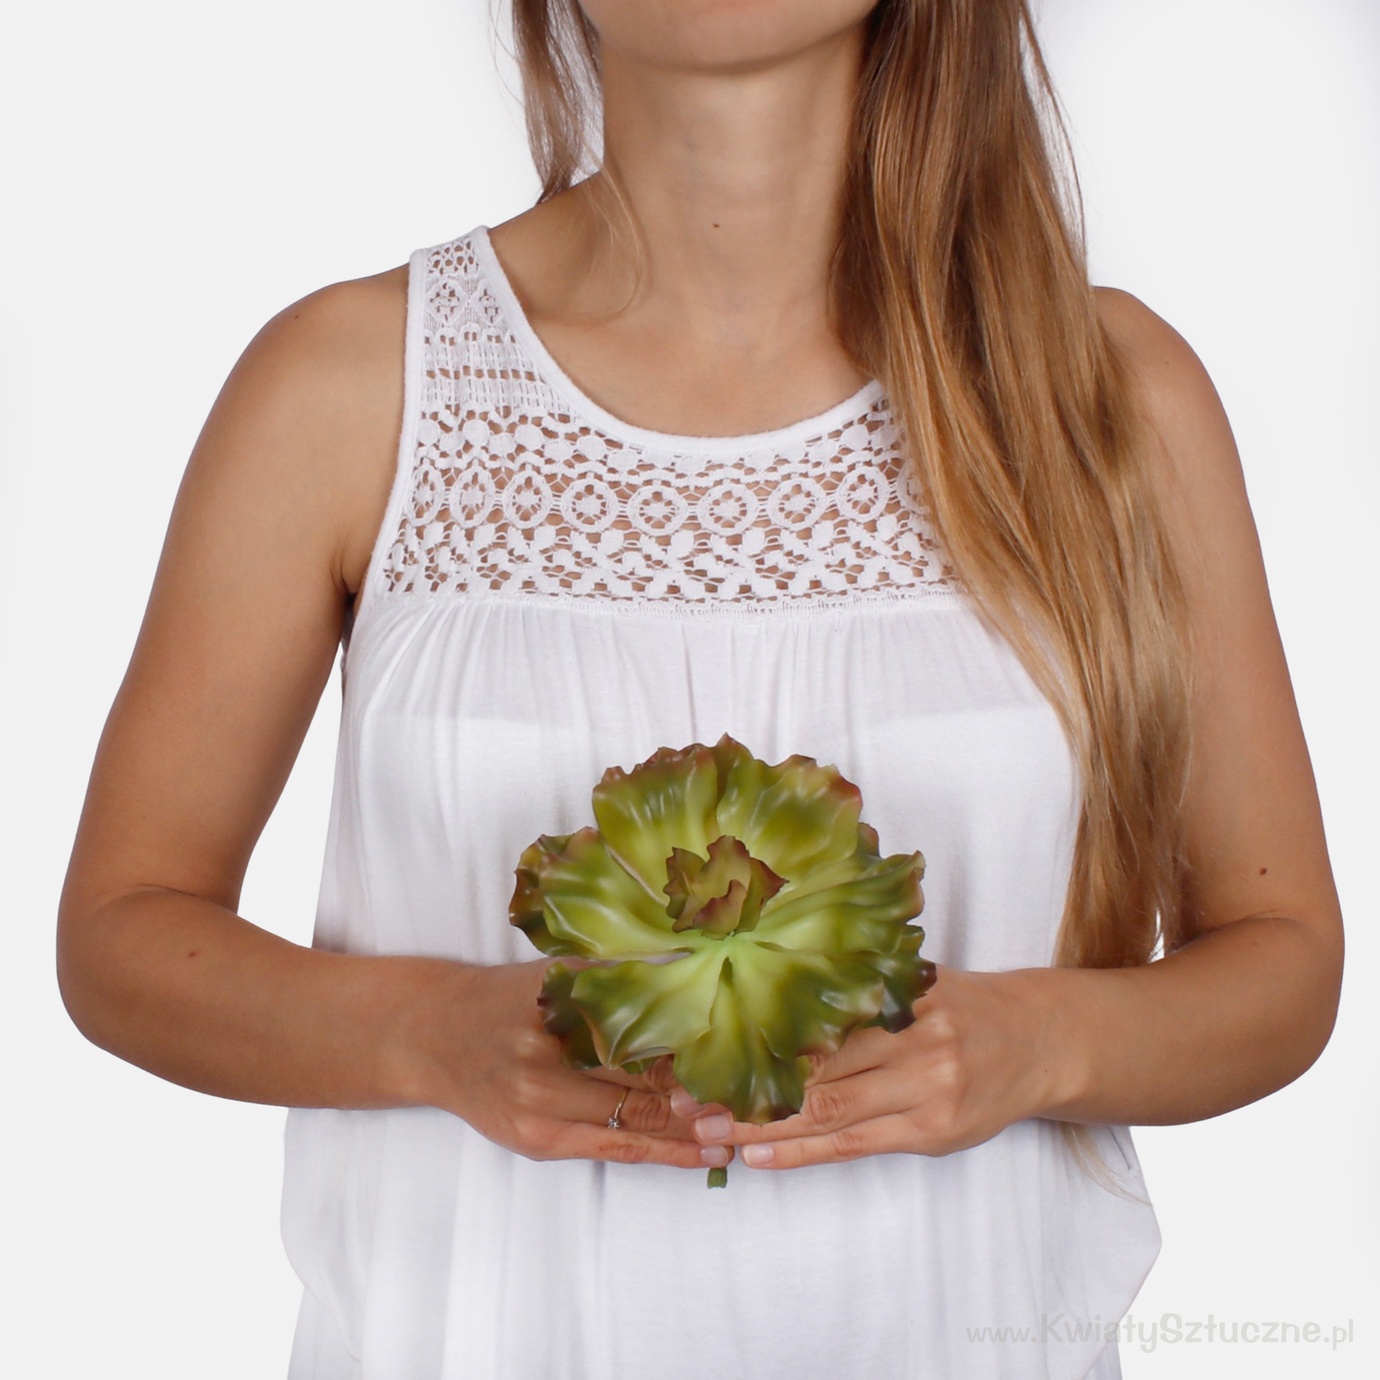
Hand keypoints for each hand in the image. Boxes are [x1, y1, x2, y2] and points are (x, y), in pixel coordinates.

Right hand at [405, 956, 725, 1170]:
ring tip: (742, 1131)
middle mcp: (546, 1059)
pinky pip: (612, 1148)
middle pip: (641, 1077)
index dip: (693, 1040)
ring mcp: (540, 1106)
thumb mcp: (557, 974)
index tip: (742, 1044)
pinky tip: (700, 1157)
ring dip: (691, 1129)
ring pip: (633, 1119)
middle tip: (757, 1094)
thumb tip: (694, 970)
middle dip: (702, 1090)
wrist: (436, 1037)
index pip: (640, 1028)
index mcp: (557, 1008)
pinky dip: (662, 1153)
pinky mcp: (538, 1141)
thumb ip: (617, 975)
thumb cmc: (507, 999)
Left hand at [674, 964, 1062, 1169]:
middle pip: (813, 1066)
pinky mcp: (931, 1132)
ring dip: (760, 1125)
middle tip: (685, 1097)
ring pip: (827, 1112)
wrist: (1039, 1041)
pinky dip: (801, 1152)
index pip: (814, 1017)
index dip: (753, 1034)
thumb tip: (769, 982)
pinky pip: (853, 1145)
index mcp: (900, 994)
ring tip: (708, 1131)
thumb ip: (858, 985)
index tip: (700, 1043)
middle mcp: (913, 1039)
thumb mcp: (915, 980)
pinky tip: (759, 1156)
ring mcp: (925, 1090)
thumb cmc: (963, 1006)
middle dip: (744, 1084)